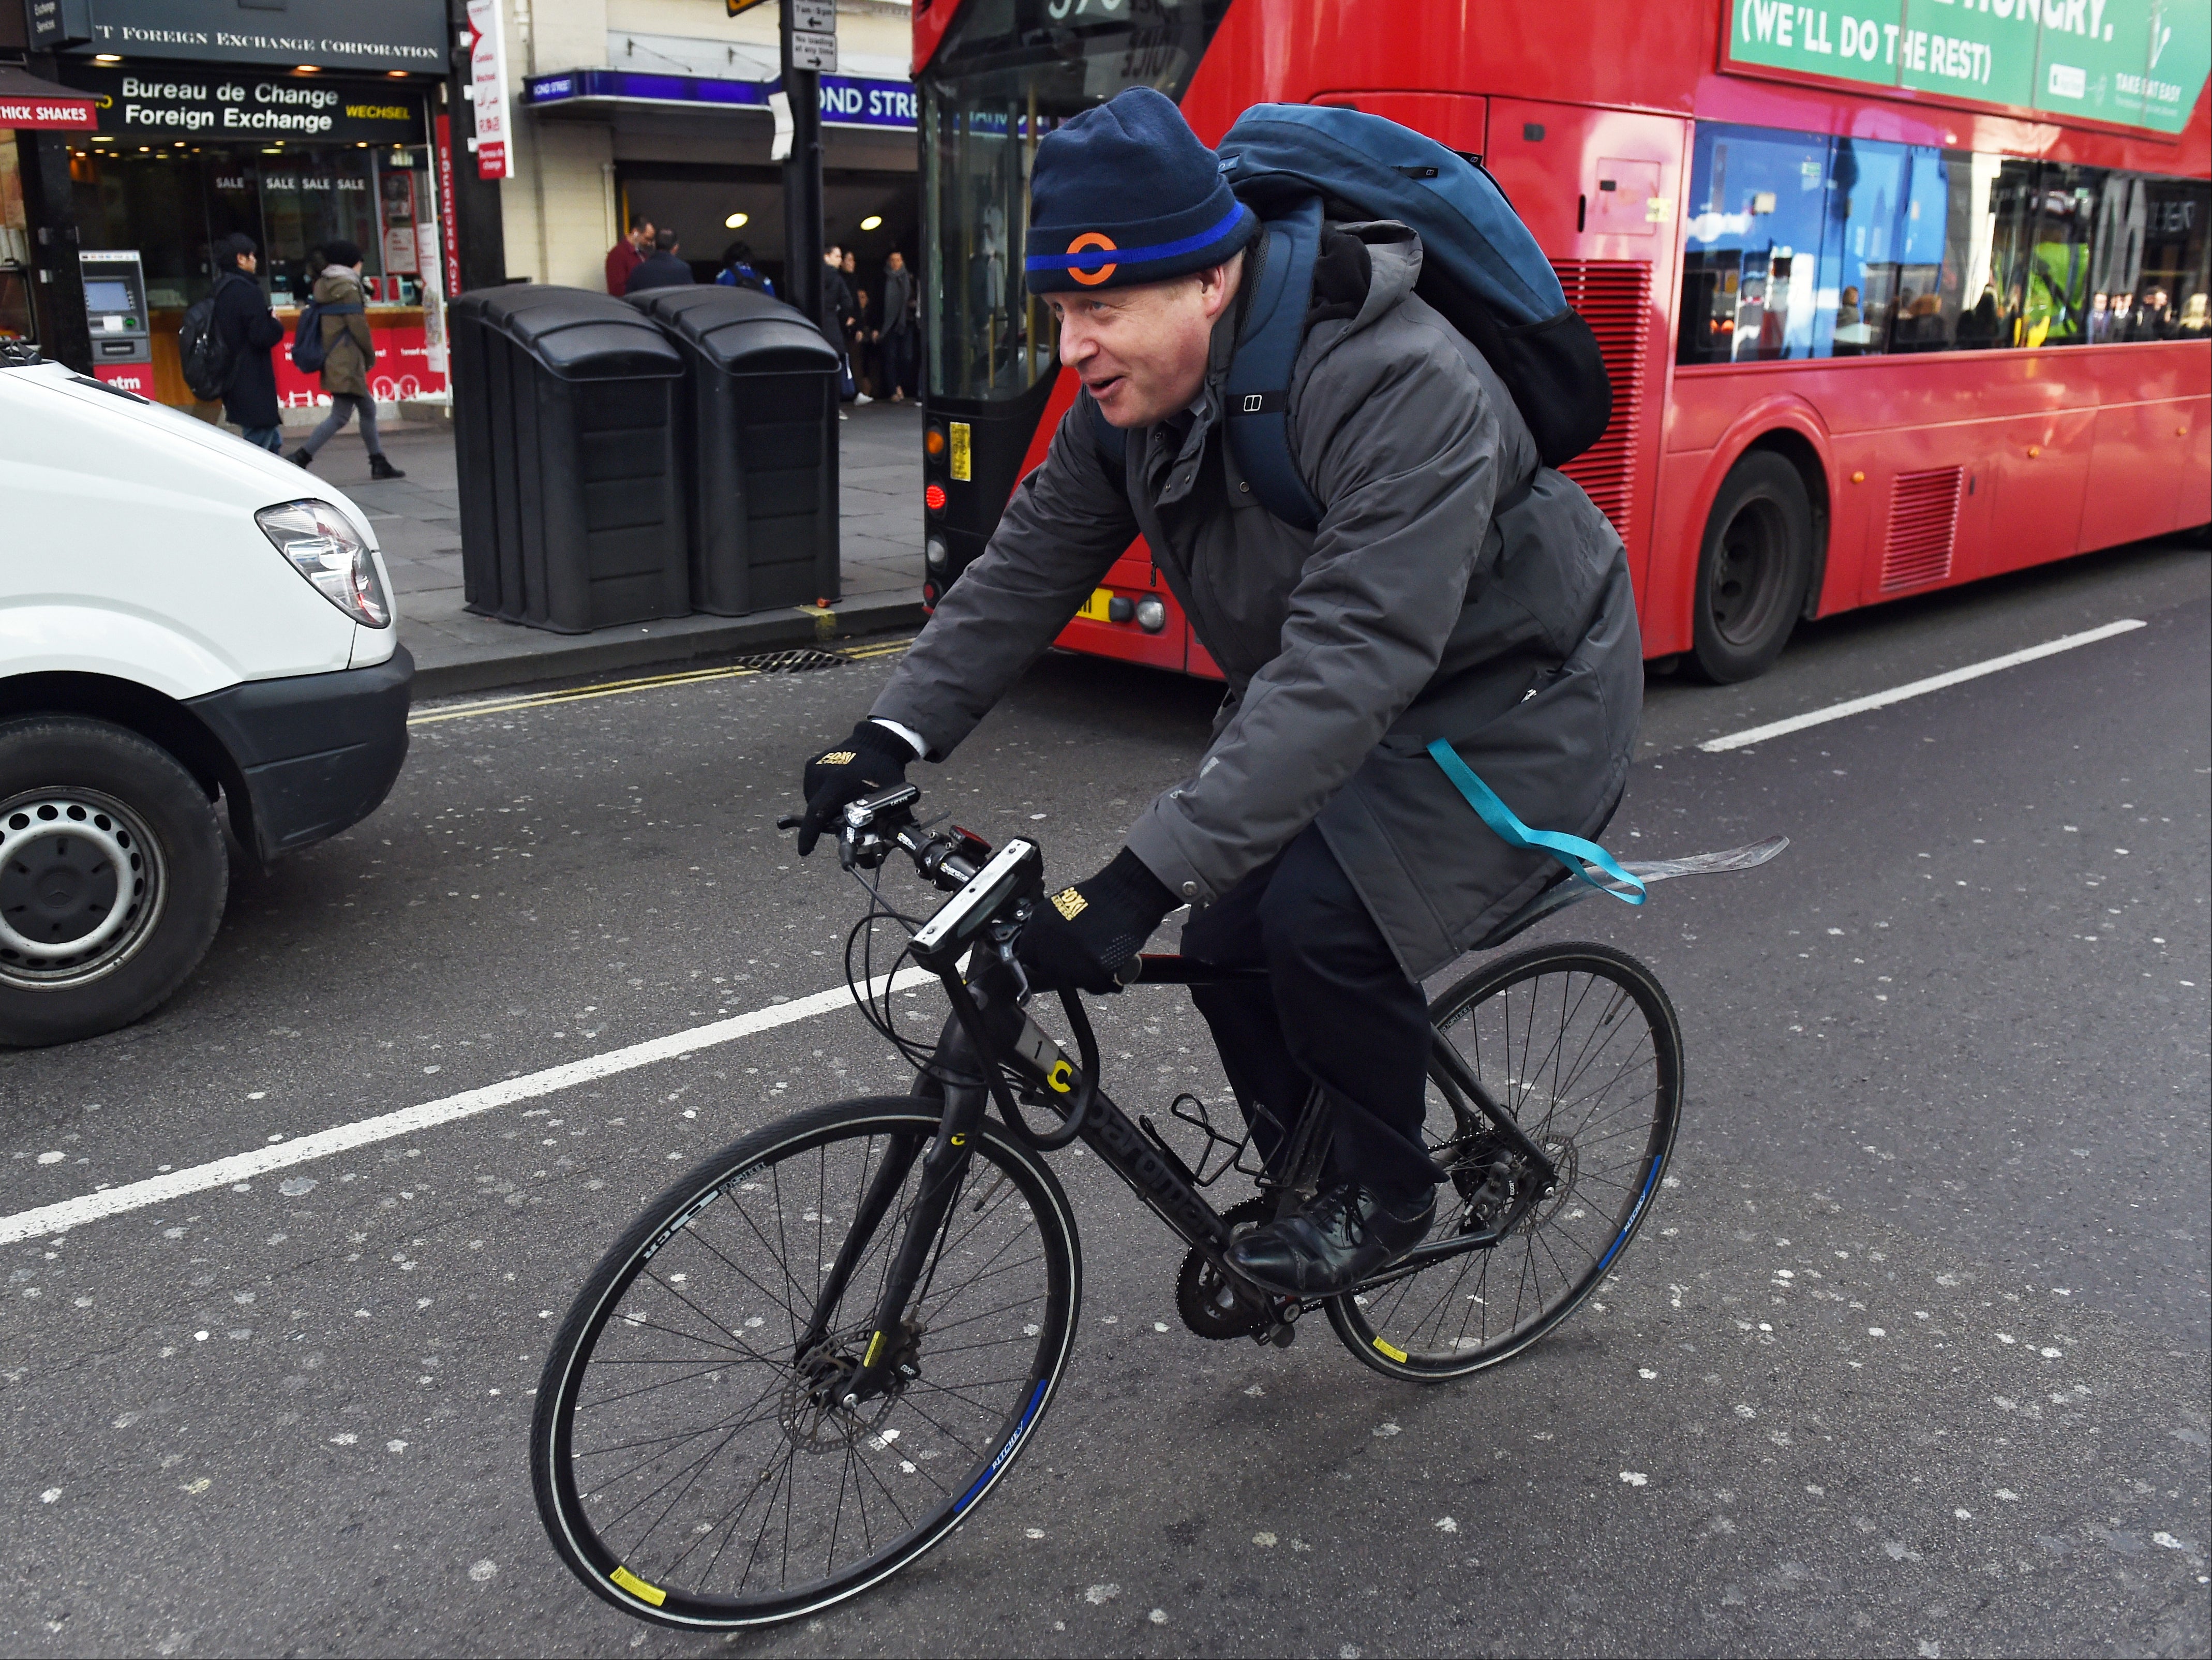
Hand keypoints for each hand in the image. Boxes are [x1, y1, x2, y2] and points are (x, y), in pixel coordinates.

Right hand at [796, 722, 913, 855]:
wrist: (876, 741)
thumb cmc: (885, 772)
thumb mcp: (889, 798)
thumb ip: (882, 824)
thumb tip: (874, 855)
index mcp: (839, 782)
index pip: (817, 812)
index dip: (810, 834)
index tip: (804, 851)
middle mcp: (822, 773)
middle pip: (817, 810)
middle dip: (826, 821)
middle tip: (843, 821)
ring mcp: (814, 767)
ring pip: (814, 801)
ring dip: (826, 809)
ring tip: (844, 801)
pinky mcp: (811, 764)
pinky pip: (814, 790)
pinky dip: (824, 796)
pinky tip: (839, 790)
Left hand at [1016, 849, 1175, 993]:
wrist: (1126, 894)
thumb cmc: (1099, 897)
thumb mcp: (1059, 906)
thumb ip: (1045, 928)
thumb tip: (1040, 946)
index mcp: (1038, 926)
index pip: (1028, 956)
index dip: (1043, 959)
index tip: (1054, 959)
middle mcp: (1049, 945)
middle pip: (1051, 972)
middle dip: (1067, 969)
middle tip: (1083, 958)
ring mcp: (1070, 960)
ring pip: (1073, 982)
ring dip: (1086, 976)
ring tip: (1100, 958)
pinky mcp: (1092, 971)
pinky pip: (1095, 986)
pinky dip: (1104, 981)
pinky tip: (1111, 966)